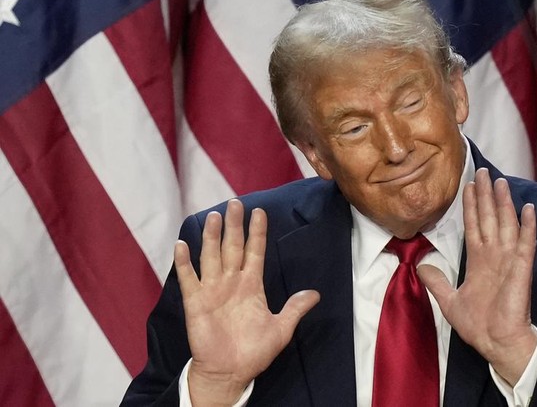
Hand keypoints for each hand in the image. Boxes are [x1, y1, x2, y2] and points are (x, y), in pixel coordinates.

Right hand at [174, 199, 319, 405]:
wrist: (229, 372)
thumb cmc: (254, 351)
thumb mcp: (281, 329)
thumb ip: (295, 308)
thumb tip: (315, 294)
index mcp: (251, 285)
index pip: (255, 252)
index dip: (257, 232)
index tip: (260, 212)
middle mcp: (231, 282)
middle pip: (232, 247)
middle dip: (234, 225)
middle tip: (235, 202)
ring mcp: (212, 290)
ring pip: (211, 256)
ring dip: (211, 236)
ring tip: (213, 215)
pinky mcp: (196, 302)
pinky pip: (189, 279)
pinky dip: (184, 262)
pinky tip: (181, 244)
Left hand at [418, 168, 536, 384]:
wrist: (496, 342)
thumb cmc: (478, 325)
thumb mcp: (449, 300)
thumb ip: (436, 281)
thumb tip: (420, 265)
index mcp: (479, 261)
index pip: (473, 225)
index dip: (470, 205)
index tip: (468, 185)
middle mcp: (494, 255)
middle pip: (488, 218)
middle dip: (486, 195)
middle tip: (483, 171)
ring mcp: (508, 260)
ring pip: (505, 224)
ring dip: (504, 203)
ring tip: (501, 181)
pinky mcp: (520, 269)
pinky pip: (525, 243)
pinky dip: (527, 226)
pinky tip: (527, 208)